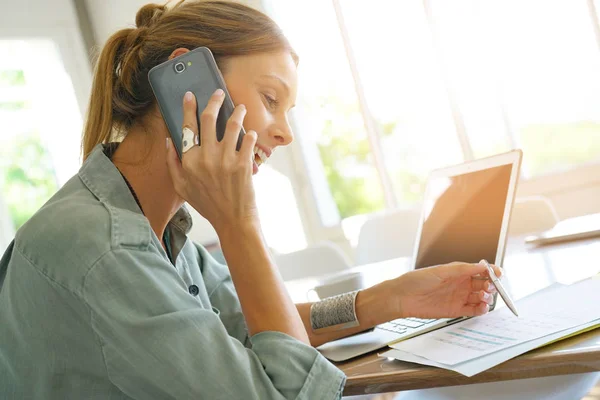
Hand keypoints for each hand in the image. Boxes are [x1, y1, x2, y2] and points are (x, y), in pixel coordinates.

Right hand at [166, 90, 258, 232]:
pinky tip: (250, 132)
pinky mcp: (243, 164)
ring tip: (239, 108)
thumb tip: (169, 141)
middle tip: (218, 93)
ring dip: (236, 112)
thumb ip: (173, 163)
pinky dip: (250, 133)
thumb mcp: (182, 187)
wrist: (233, 220)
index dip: (188, 108)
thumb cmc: (207, 204)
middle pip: (208, 119)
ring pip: (231, 125)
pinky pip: (248, 140)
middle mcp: (206, 158)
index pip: (187, 127)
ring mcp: (225, 160)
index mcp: (189, 161)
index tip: (190, 96)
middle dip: (213, 101)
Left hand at [393, 262, 501, 318]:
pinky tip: (482, 307)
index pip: (480, 271)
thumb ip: (462, 269)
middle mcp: (460, 284)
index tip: (499, 274)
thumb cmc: (417, 280)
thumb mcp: (441, 271)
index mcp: (458, 272)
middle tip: (490, 287)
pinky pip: (473, 310)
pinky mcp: (455, 310)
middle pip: (483, 284)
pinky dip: (480, 309)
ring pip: (480, 298)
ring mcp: (458, 297)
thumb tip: (482, 265)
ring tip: (484, 297)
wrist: (403, 297)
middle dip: (491, 285)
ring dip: (487, 298)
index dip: (491, 272)